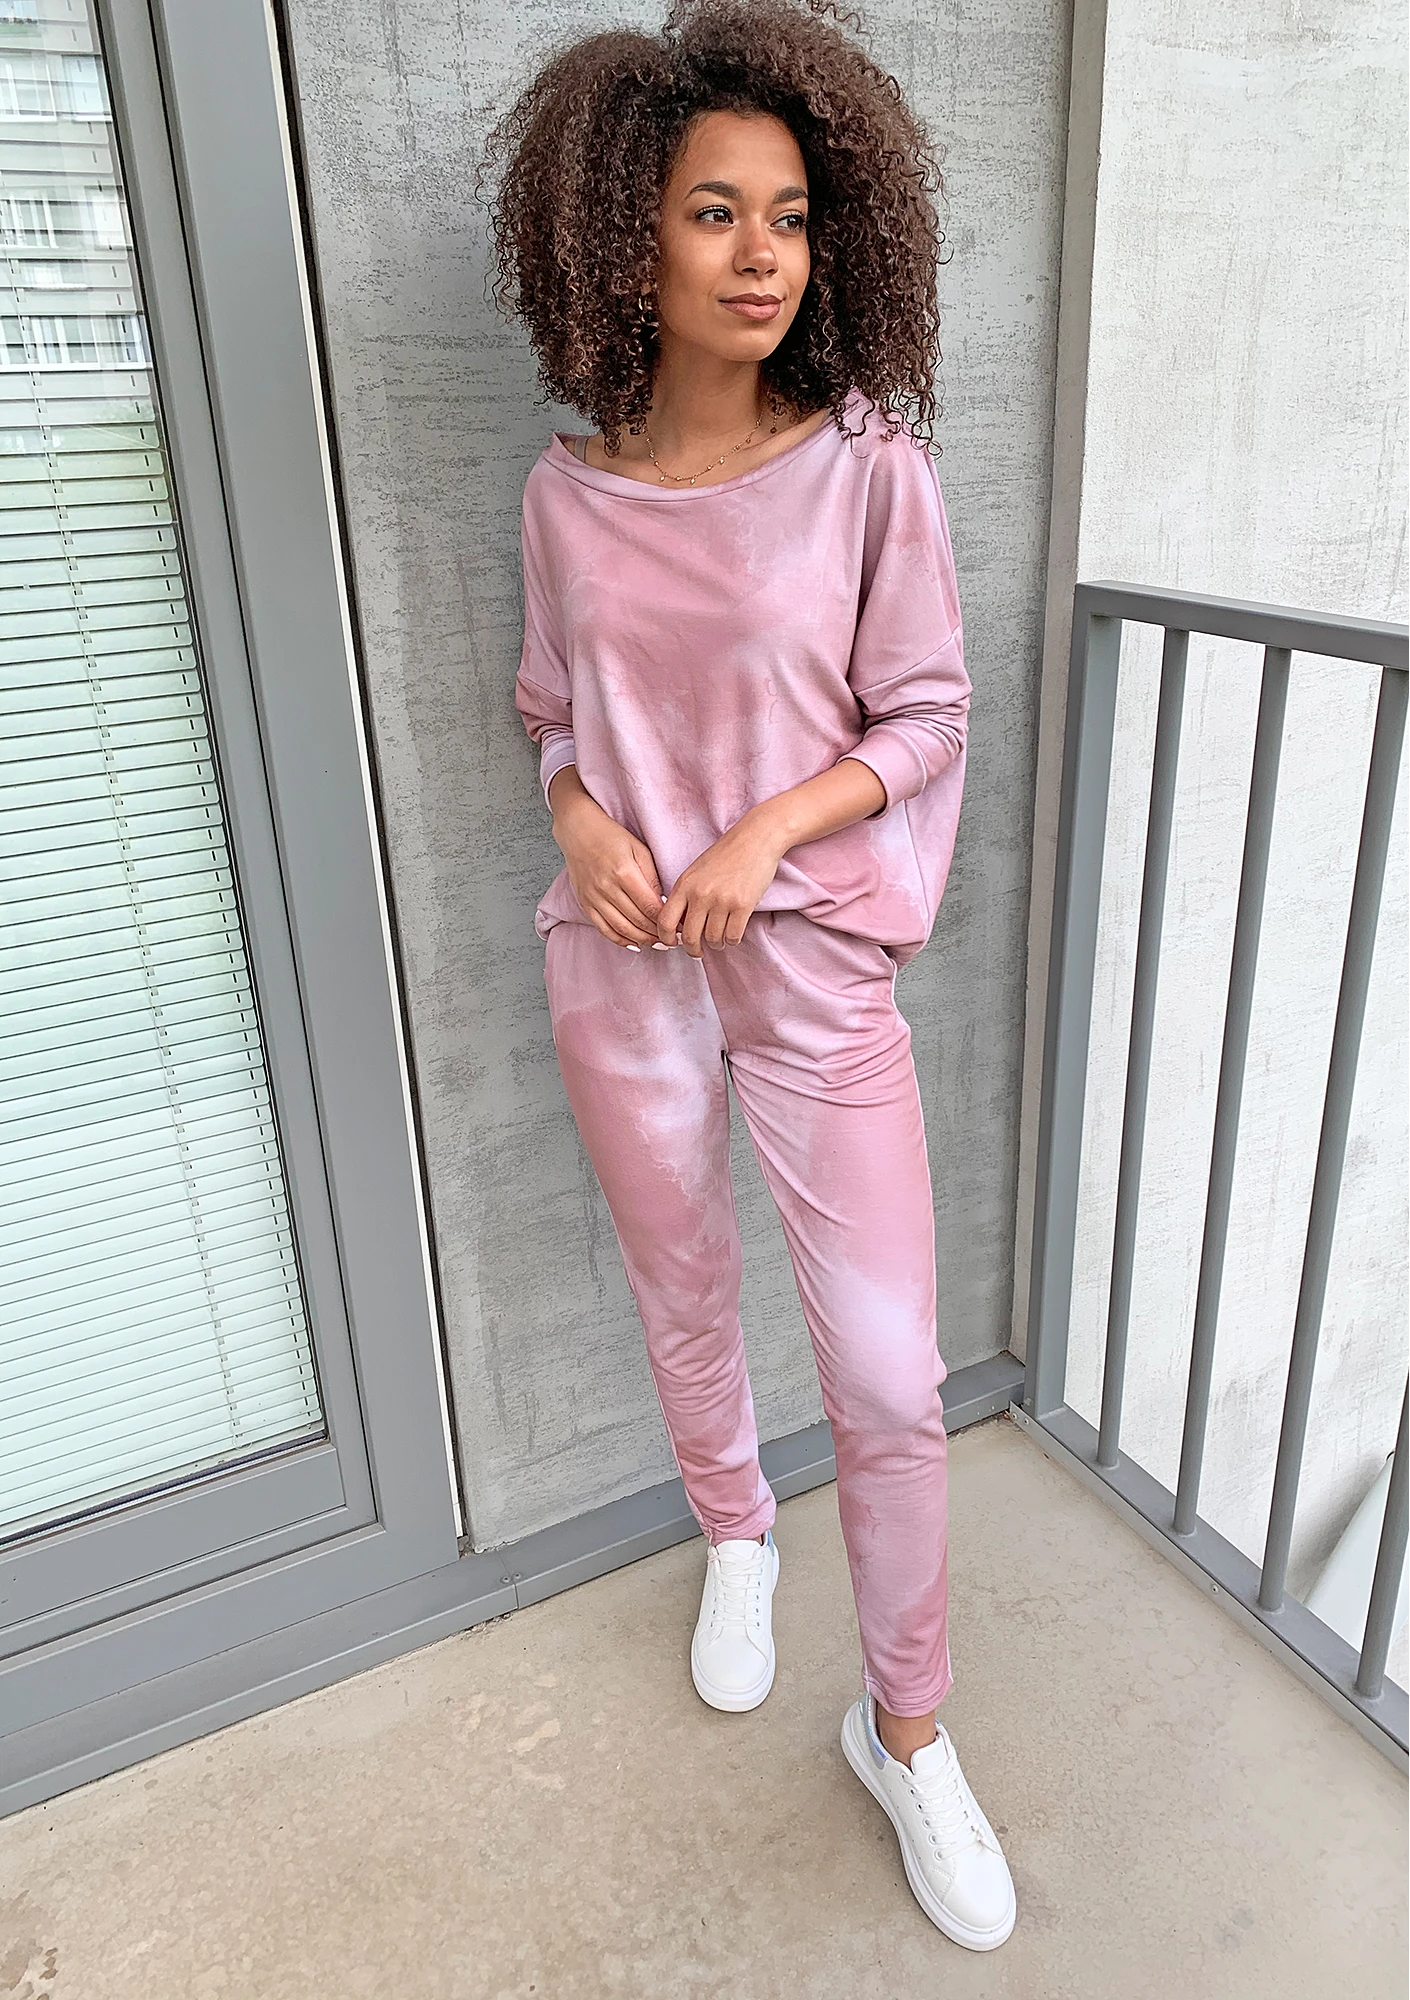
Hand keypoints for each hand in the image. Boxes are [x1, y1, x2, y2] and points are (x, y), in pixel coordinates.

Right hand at [549, 767, 664, 948]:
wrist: (578, 831)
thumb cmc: (611, 837)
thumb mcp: (639, 849)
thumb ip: (652, 877)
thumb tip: (663, 904)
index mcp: (624, 872)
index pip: (650, 906)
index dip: (666, 920)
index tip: (680, 926)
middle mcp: (607, 887)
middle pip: (637, 920)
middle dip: (658, 933)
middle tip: (673, 939)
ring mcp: (593, 897)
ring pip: (621, 928)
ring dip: (642, 940)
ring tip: (657, 943)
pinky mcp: (585, 903)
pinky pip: (603, 928)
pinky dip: (620, 940)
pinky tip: (634, 944)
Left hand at [658, 809, 786, 957]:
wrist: (755, 839)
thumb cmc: (725, 855)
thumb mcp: (695, 872)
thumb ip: (685, 896)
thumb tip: (679, 927)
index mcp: (684, 885)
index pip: (664, 921)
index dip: (666, 938)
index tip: (673, 943)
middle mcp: (700, 894)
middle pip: (690, 937)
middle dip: (694, 950)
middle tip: (698, 952)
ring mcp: (721, 900)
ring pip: (713, 939)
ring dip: (717, 944)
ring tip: (720, 939)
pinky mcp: (743, 905)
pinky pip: (733, 936)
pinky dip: (732, 940)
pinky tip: (733, 934)